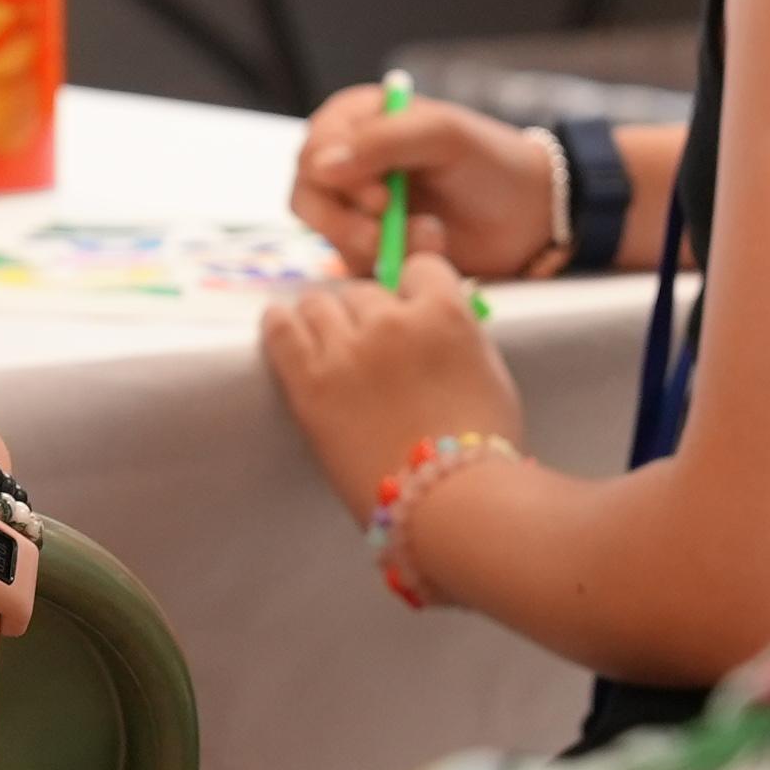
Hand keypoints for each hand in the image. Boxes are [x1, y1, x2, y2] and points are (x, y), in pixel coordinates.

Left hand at [261, 252, 524, 515]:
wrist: (449, 502)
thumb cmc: (481, 451)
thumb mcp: (489, 373)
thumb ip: (458, 336)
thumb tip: (436, 321)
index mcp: (444, 313)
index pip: (419, 267)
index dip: (413, 290)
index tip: (407, 310)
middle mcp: (393, 321)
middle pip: (365, 291)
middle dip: (368, 314)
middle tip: (369, 345)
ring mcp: (348, 350)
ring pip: (320, 303)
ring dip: (325, 318)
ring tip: (326, 339)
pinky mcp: (310, 383)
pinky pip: (281, 330)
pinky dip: (280, 321)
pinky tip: (281, 321)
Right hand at [290, 85, 553, 279]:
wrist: (529, 214)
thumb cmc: (490, 161)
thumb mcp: (443, 135)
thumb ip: (384, 141)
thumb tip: (320, 166)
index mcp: (357, 119)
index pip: (313, 152)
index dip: (339, 181)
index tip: (381, 199)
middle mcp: (348, 162)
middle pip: (308, 200)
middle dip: (351, 224)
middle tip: (391, 229)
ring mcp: (357, 208)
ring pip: (331, 238)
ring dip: (380, 245)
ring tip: (433, 237)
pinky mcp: (372, 246)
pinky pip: (356, 266)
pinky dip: (392, 265)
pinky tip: (431, 251)